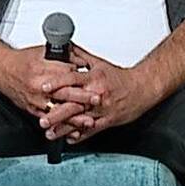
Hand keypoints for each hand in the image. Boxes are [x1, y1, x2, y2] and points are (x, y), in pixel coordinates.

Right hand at [0, 45, 98, 143]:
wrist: (2, 70)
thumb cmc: (21, 61)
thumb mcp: (42, 52)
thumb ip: (63, 56)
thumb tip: (81, 60)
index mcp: (43, 69)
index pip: (66, 74)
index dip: (82, 77)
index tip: (95, 79)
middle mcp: (40, 86)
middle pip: (65, 92)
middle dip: (83, 97)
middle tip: (98, 100)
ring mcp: (36, 99)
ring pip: (58, 110)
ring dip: (75, 117)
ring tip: (89, 122)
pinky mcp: (33, 109)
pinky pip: (49, 119)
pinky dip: (61, 126)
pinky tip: (72, 131)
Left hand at [44, 46, 161, 143]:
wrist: (142, 88)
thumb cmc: (120, 78)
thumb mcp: (99, 63)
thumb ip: (79, 56)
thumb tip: (65, 47)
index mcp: (93, 79)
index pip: (72, 80)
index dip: (57, 83)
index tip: (43, 88)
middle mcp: (96, 95)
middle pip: (73, 104)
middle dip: (56, 114)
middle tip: (42, 119)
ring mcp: (101, 110)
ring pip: (80, 121)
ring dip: (64, 128)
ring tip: (51, 133)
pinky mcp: (107, 121)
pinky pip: (92, 130)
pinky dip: (80, 135)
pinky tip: (69, 138)